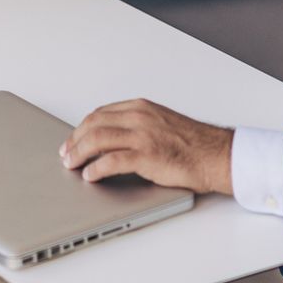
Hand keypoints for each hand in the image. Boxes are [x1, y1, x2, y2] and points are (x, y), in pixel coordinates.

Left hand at [59, 99, 233, 194]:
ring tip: (71, 165)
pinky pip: (112, 161)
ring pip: (98, 140)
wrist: (215, 155)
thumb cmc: (193, 144)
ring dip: (80, 153)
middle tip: (66, 154)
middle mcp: (139, 117)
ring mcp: (142, 135)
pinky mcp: (147, 155)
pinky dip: (96, 168)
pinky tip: (90, 175)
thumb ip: (136, 127)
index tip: (72, 139)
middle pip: (94, 124)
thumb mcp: (159, 124)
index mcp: (140, 108)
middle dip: (75, 140)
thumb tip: (111, 141)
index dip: (82, 128)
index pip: (100, 114)